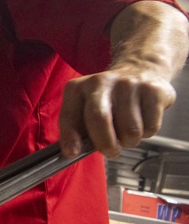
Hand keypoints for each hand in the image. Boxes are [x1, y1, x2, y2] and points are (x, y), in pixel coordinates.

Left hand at [59, 64, 176, 158]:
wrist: (141, 71)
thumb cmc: (110, 99)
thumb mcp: (86, 106)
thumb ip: (80, 127)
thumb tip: (75, 152)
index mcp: (77, 88)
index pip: (69, 116)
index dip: (70, 137)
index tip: (73, 152)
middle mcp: (100, 82)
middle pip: (99, 119)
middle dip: (105, 144)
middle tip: (111, 151)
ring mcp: (128, 85)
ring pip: (130, 130)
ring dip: (130, 140)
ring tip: (128, 131)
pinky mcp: (153, 91)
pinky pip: (150, 127)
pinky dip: (147, 132)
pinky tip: (143, 121)